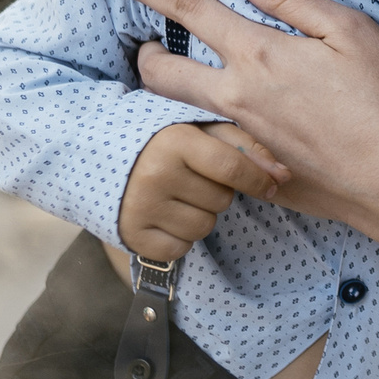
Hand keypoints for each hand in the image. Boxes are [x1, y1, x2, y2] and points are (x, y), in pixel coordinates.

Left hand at [96, 0, 378, 236]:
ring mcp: (244, 142)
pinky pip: (218, 146)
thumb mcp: (352, 32)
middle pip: (161, 72)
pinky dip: (214, 130)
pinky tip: (242, 127)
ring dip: (173, 89)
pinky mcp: (258, 176)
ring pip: (182, 111)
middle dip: (142, 51)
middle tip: (143, 41)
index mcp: (259, 55)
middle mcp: (238, 99)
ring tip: (182, 76)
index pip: (186, 9)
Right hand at [117, 121, 285, 261]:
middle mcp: (155, 174)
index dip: (259, 180)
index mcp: (174, 141)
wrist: (95, 155)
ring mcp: (140, 206)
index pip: (232, 167)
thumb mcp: (202, 130)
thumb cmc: (163, 142)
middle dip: (216, 193)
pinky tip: (163, 217)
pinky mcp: (131, 234)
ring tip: (177, 197)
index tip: (271, 185)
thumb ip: (245, 147)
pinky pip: (180, 248)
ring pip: (203, 227)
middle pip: (220, 200)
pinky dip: (179, 238)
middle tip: (192, 180)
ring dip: (199, 215)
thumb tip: (283, 176)